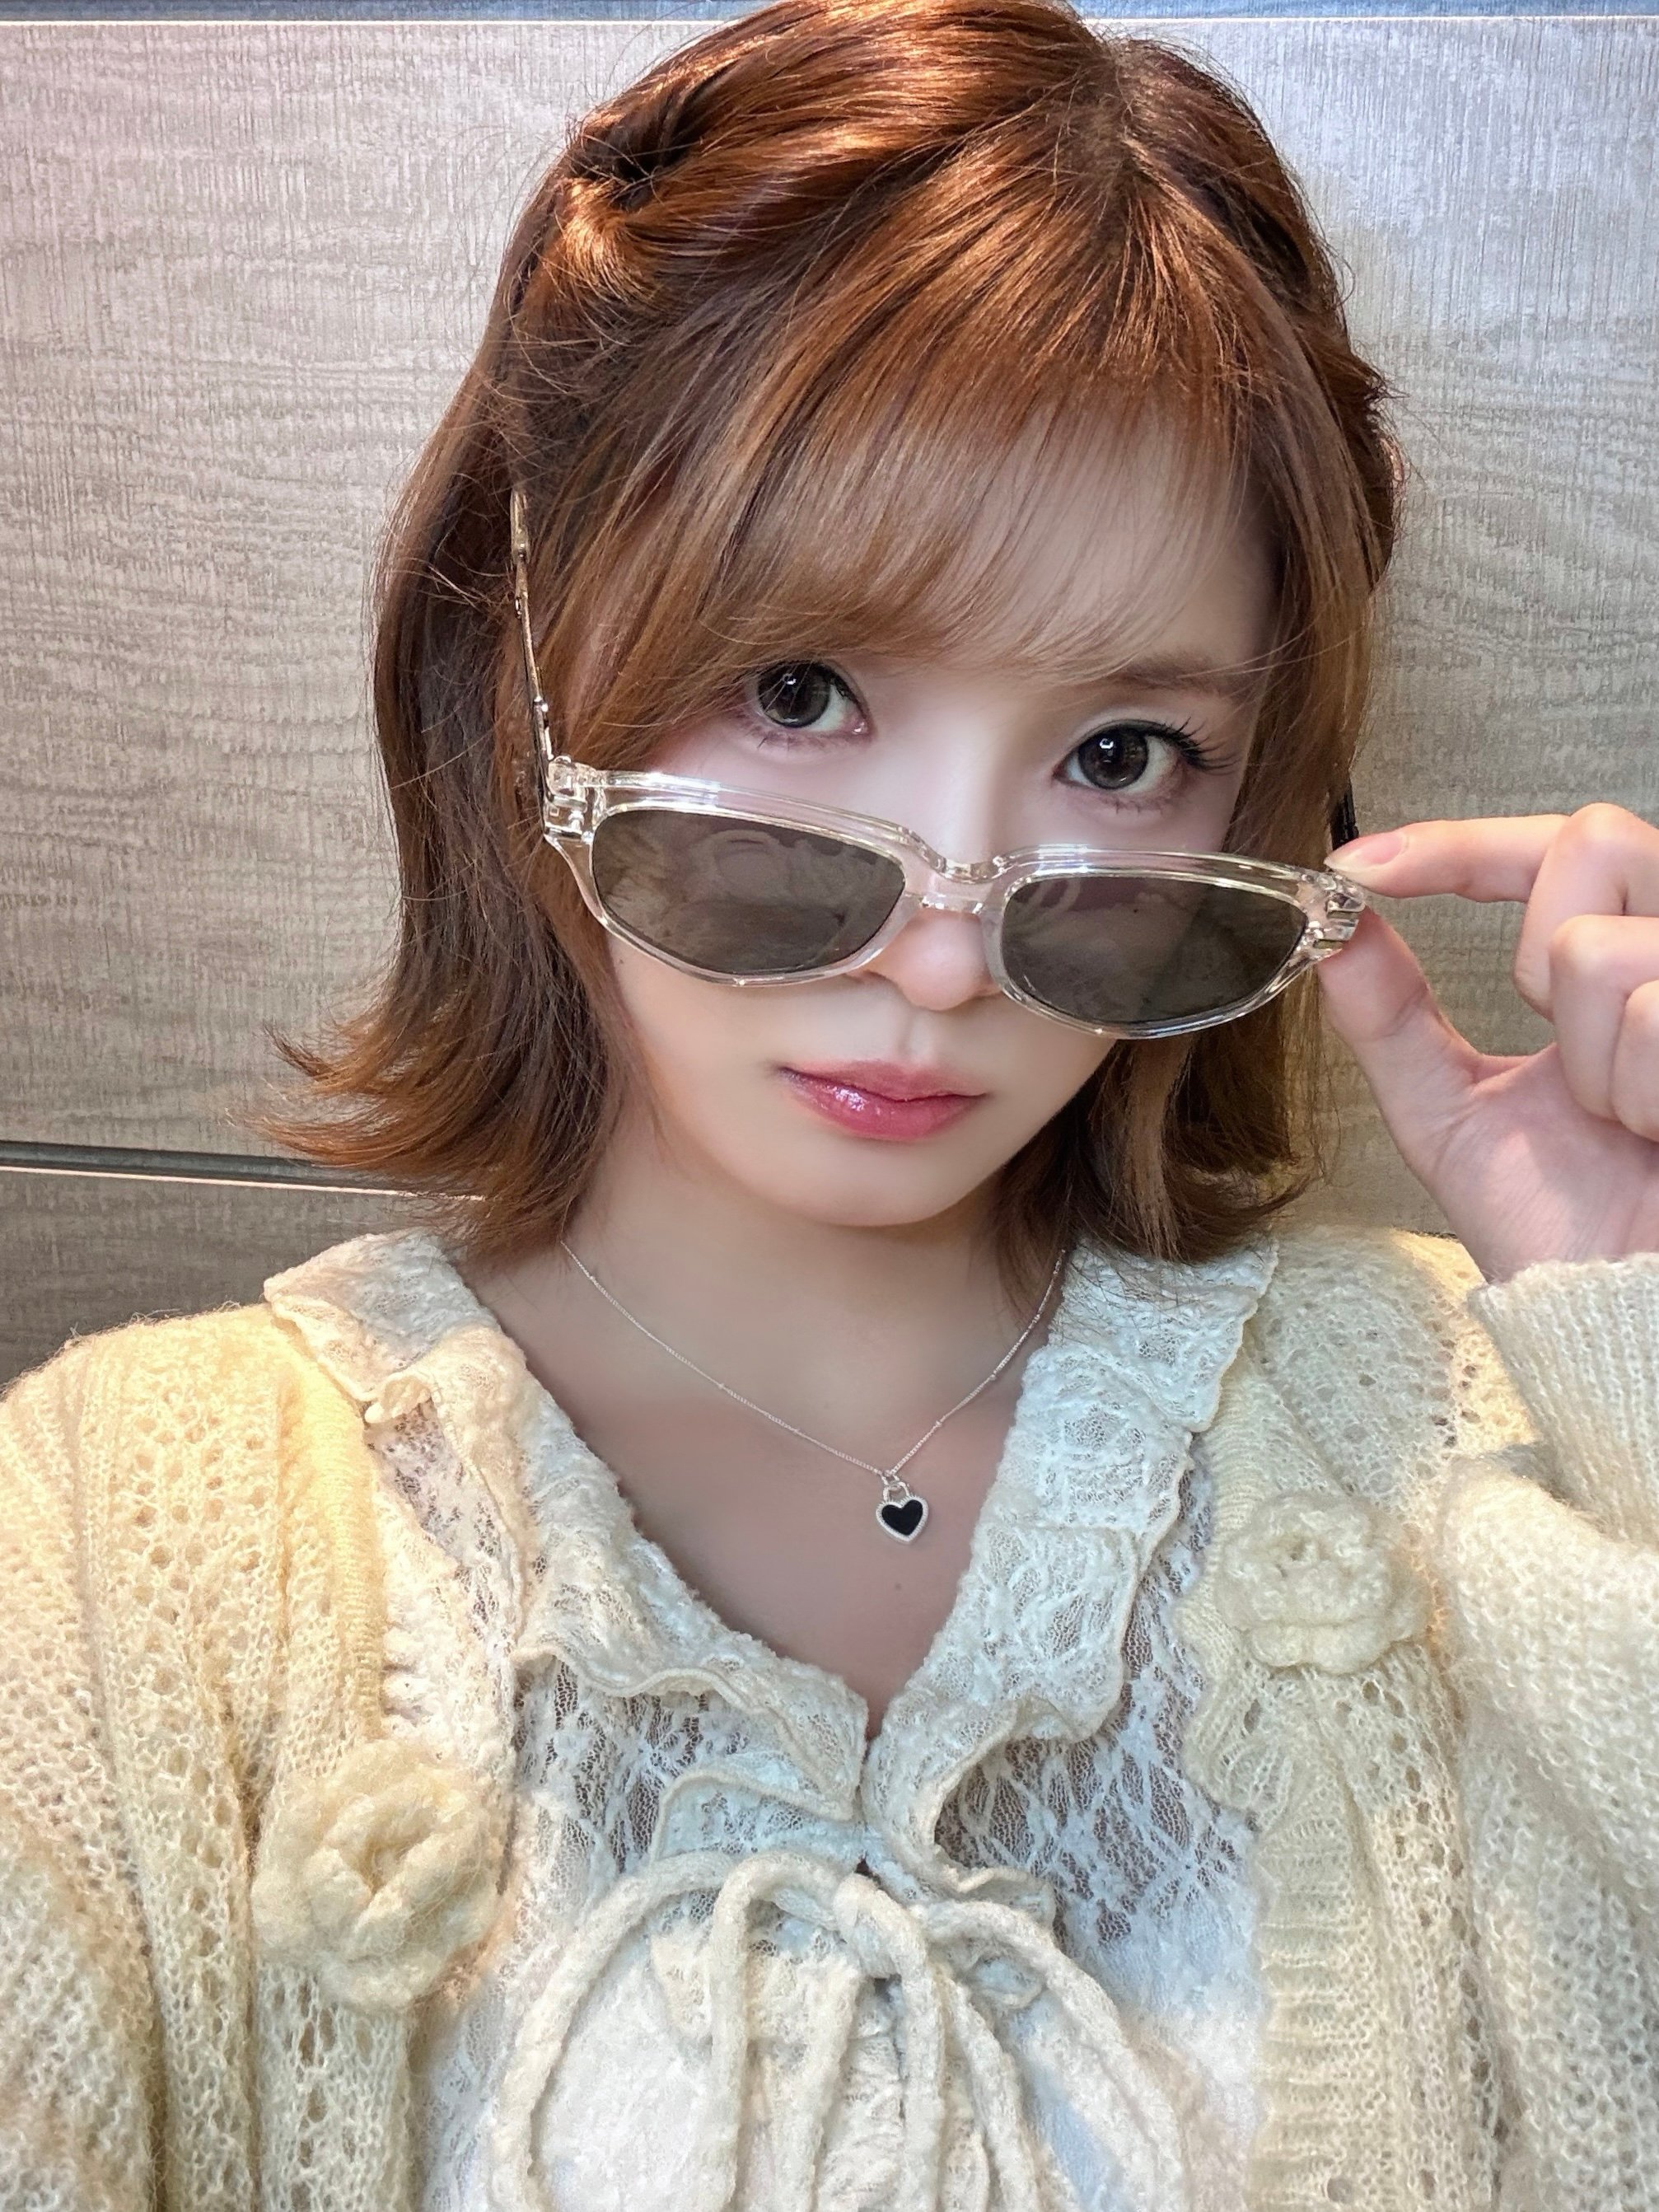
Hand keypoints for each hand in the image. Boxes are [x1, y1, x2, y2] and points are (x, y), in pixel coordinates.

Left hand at [1316, 804, 1658, 1281]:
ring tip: (1619, 1120)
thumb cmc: (1563, 1226)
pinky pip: (1654, 1015)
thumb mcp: (1448, 1110)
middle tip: (1551, 1042)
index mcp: (1619, 957)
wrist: (1625, 1314)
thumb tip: (1330, 928)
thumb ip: (1390, 1016)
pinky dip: (1636, 1094)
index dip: (1455, 843)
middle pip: (1598, 839)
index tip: (1357, 868)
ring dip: (1586, 1060)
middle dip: (1538, 950)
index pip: (1555, 844)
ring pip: (1606, 948)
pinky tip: (1657, 1133)